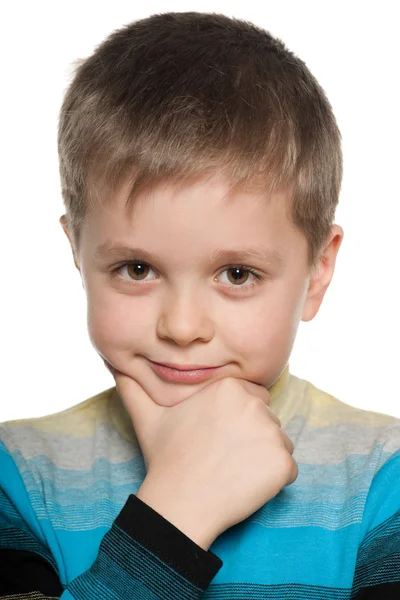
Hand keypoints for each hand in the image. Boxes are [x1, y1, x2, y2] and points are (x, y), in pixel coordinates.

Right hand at [103, 359, 297, 548]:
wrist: (179, 503)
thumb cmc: (166, 458)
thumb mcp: (147, 417)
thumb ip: (134, 386)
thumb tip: (114, 365)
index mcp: (228, 387)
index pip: (251, 396)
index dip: (236, 419)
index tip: (219, 438)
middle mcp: (254, 404)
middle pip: (267, 418)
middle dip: (252, 435)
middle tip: (224, 456)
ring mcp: (271, 433)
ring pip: (278, 442)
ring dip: (263, 456)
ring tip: (233, 470)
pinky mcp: (282, 463)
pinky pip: (288, 468)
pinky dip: (274, 479)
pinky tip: (247, 485)